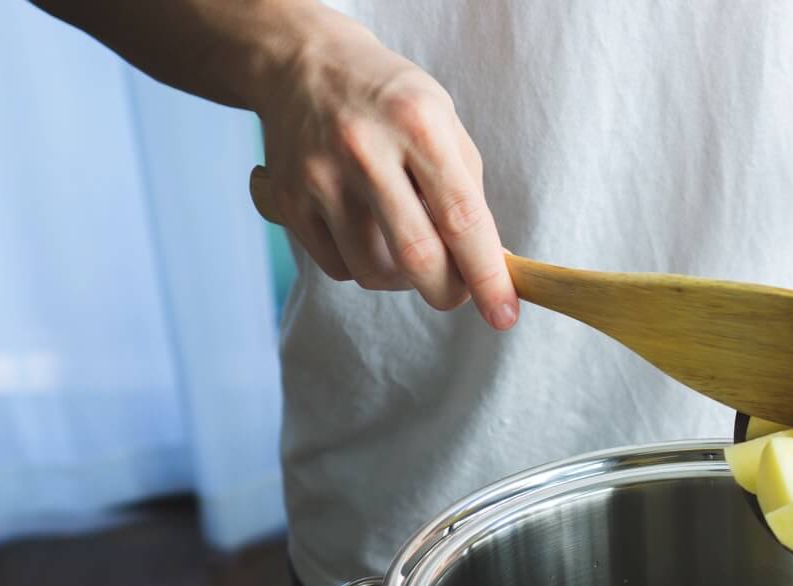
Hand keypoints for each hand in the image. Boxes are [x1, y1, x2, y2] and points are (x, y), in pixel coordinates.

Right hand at [252, 9, 517, 328]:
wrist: (302, 64)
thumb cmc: (389, 102)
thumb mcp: (443, 122)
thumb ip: (466, 191)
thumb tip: (487, 266)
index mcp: (417, 123)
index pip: (461, 217)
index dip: (486, 276)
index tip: (504, 315)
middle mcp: (364, 149)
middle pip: (416, 256)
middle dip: (447, 292)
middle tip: (456, 291)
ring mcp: (319, 176)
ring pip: (374, 272)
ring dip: (403, 279)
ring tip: (407, 244)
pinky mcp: (288, 200)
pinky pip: (338, 267)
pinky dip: (362, 265)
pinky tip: (367, 231)